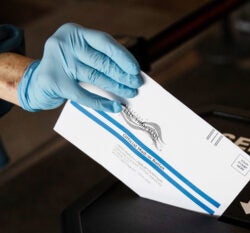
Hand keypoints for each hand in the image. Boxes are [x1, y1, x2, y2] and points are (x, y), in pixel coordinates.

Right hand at [17, 23, 142, 112]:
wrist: (37, 84)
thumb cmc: (67, 70)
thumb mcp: (82, 57)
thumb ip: (100, 60)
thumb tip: (130, 74)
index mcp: (74, 33)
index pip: (104, 42)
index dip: (122, 56)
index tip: (136, 69)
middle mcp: (64, 43)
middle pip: (101, 60)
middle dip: (122, 74)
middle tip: (136, 84)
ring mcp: (57, 61)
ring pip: (95, 76)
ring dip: (116, 87)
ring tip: (130, 94)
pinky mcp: (53, 81)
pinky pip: (84, 94)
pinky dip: (101, 103)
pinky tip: (114, 107)